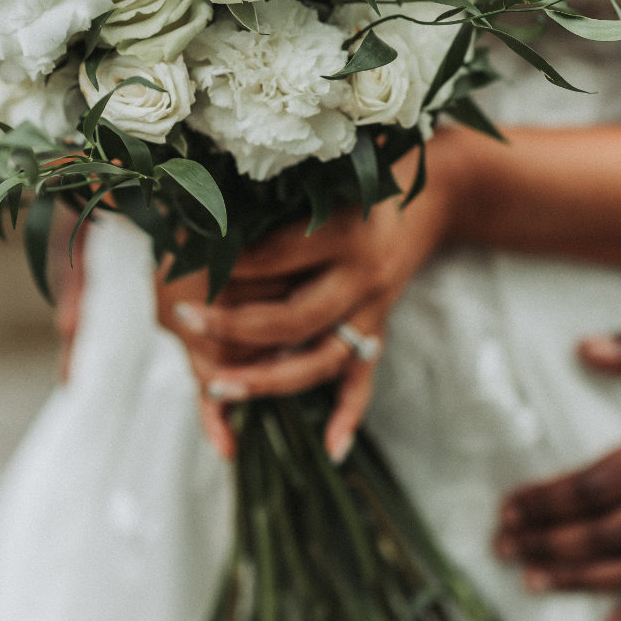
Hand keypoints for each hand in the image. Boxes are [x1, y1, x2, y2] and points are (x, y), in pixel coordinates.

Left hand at [157, 151, 450, 460]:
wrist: (440, 192)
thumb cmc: (366, 172)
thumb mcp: (324, 170)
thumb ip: (270, 190)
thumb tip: (196, 206)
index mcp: (348, 231)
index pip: (276, 255)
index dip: (228, 262)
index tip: (183, 258)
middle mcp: (364, 277)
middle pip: (294, 318)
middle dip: (233, 325)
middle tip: (180, 318)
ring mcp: (374, 311)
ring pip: (320, 360)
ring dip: (268, 380)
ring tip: (218, 389)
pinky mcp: (378, 330)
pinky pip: (364, 381)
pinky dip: (348, 415)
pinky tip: (330, 450)